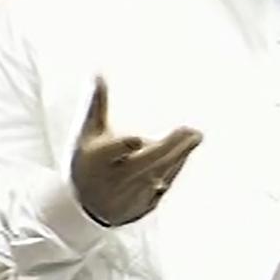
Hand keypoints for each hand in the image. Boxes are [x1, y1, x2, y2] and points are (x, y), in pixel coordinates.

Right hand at [70, 76, 202, 226]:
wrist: (85, 206)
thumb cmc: (88, 160)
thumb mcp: (87, 133)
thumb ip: (96, 105)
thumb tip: (98, 73)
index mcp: (95, 160)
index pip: (109, 153)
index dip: (122, 147)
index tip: (138, 139)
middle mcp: (111, 180)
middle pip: (141, 164)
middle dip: (167, 148)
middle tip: (190, 130)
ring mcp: (127, 196)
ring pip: (156, 175)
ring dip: (178, 156)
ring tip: (195, 136)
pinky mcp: (141, 206)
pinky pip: (161, 187)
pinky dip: (174, 169)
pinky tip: (186, 152)